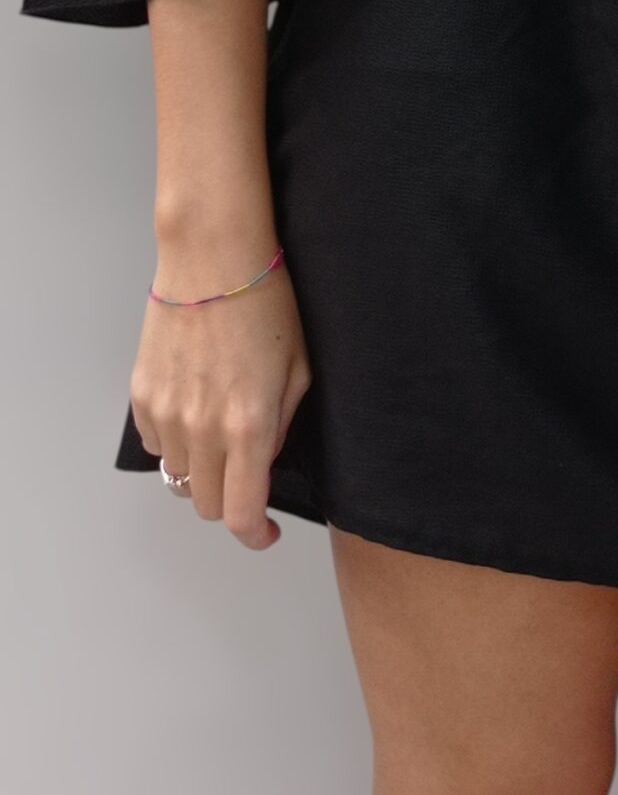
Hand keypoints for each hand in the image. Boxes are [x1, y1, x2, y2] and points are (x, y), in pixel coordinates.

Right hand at [130, 228, 310, 549]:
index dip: (254, 535)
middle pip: (205, 504)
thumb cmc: (266, 303)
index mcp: (249, 426)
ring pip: (178, 476)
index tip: (265, 532)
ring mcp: (167, 413)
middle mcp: (203, 429)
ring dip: (201, 469)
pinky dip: (175, 442)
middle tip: (247, 474)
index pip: (240, 513)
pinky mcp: (142, 395)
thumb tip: (266, 458)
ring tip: (221, 430)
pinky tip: (195, 410)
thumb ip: (282, 424)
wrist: (214, 259)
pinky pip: (156, 443)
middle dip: (230, 500)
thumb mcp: (298, 369)